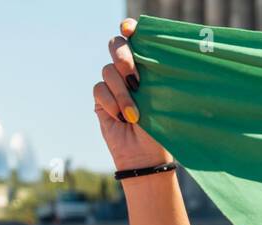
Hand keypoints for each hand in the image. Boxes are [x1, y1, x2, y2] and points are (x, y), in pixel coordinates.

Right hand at [93, 18, 173, 171]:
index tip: (129, 30)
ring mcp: (113, 85)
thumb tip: (143, 62)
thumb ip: (152, 77)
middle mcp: (129, 72)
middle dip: (123, 56)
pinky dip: (110, 103)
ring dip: (121, 92)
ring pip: (107, 70)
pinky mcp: (101, 100)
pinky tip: (121, 118)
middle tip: (135, 77)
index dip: (130, 29)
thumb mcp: (162, 100)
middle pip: (116, 45)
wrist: (146, 157)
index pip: (136, 38)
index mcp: (148, 67)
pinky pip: (99, 89)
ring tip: (133, 114)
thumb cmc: (161, 130)